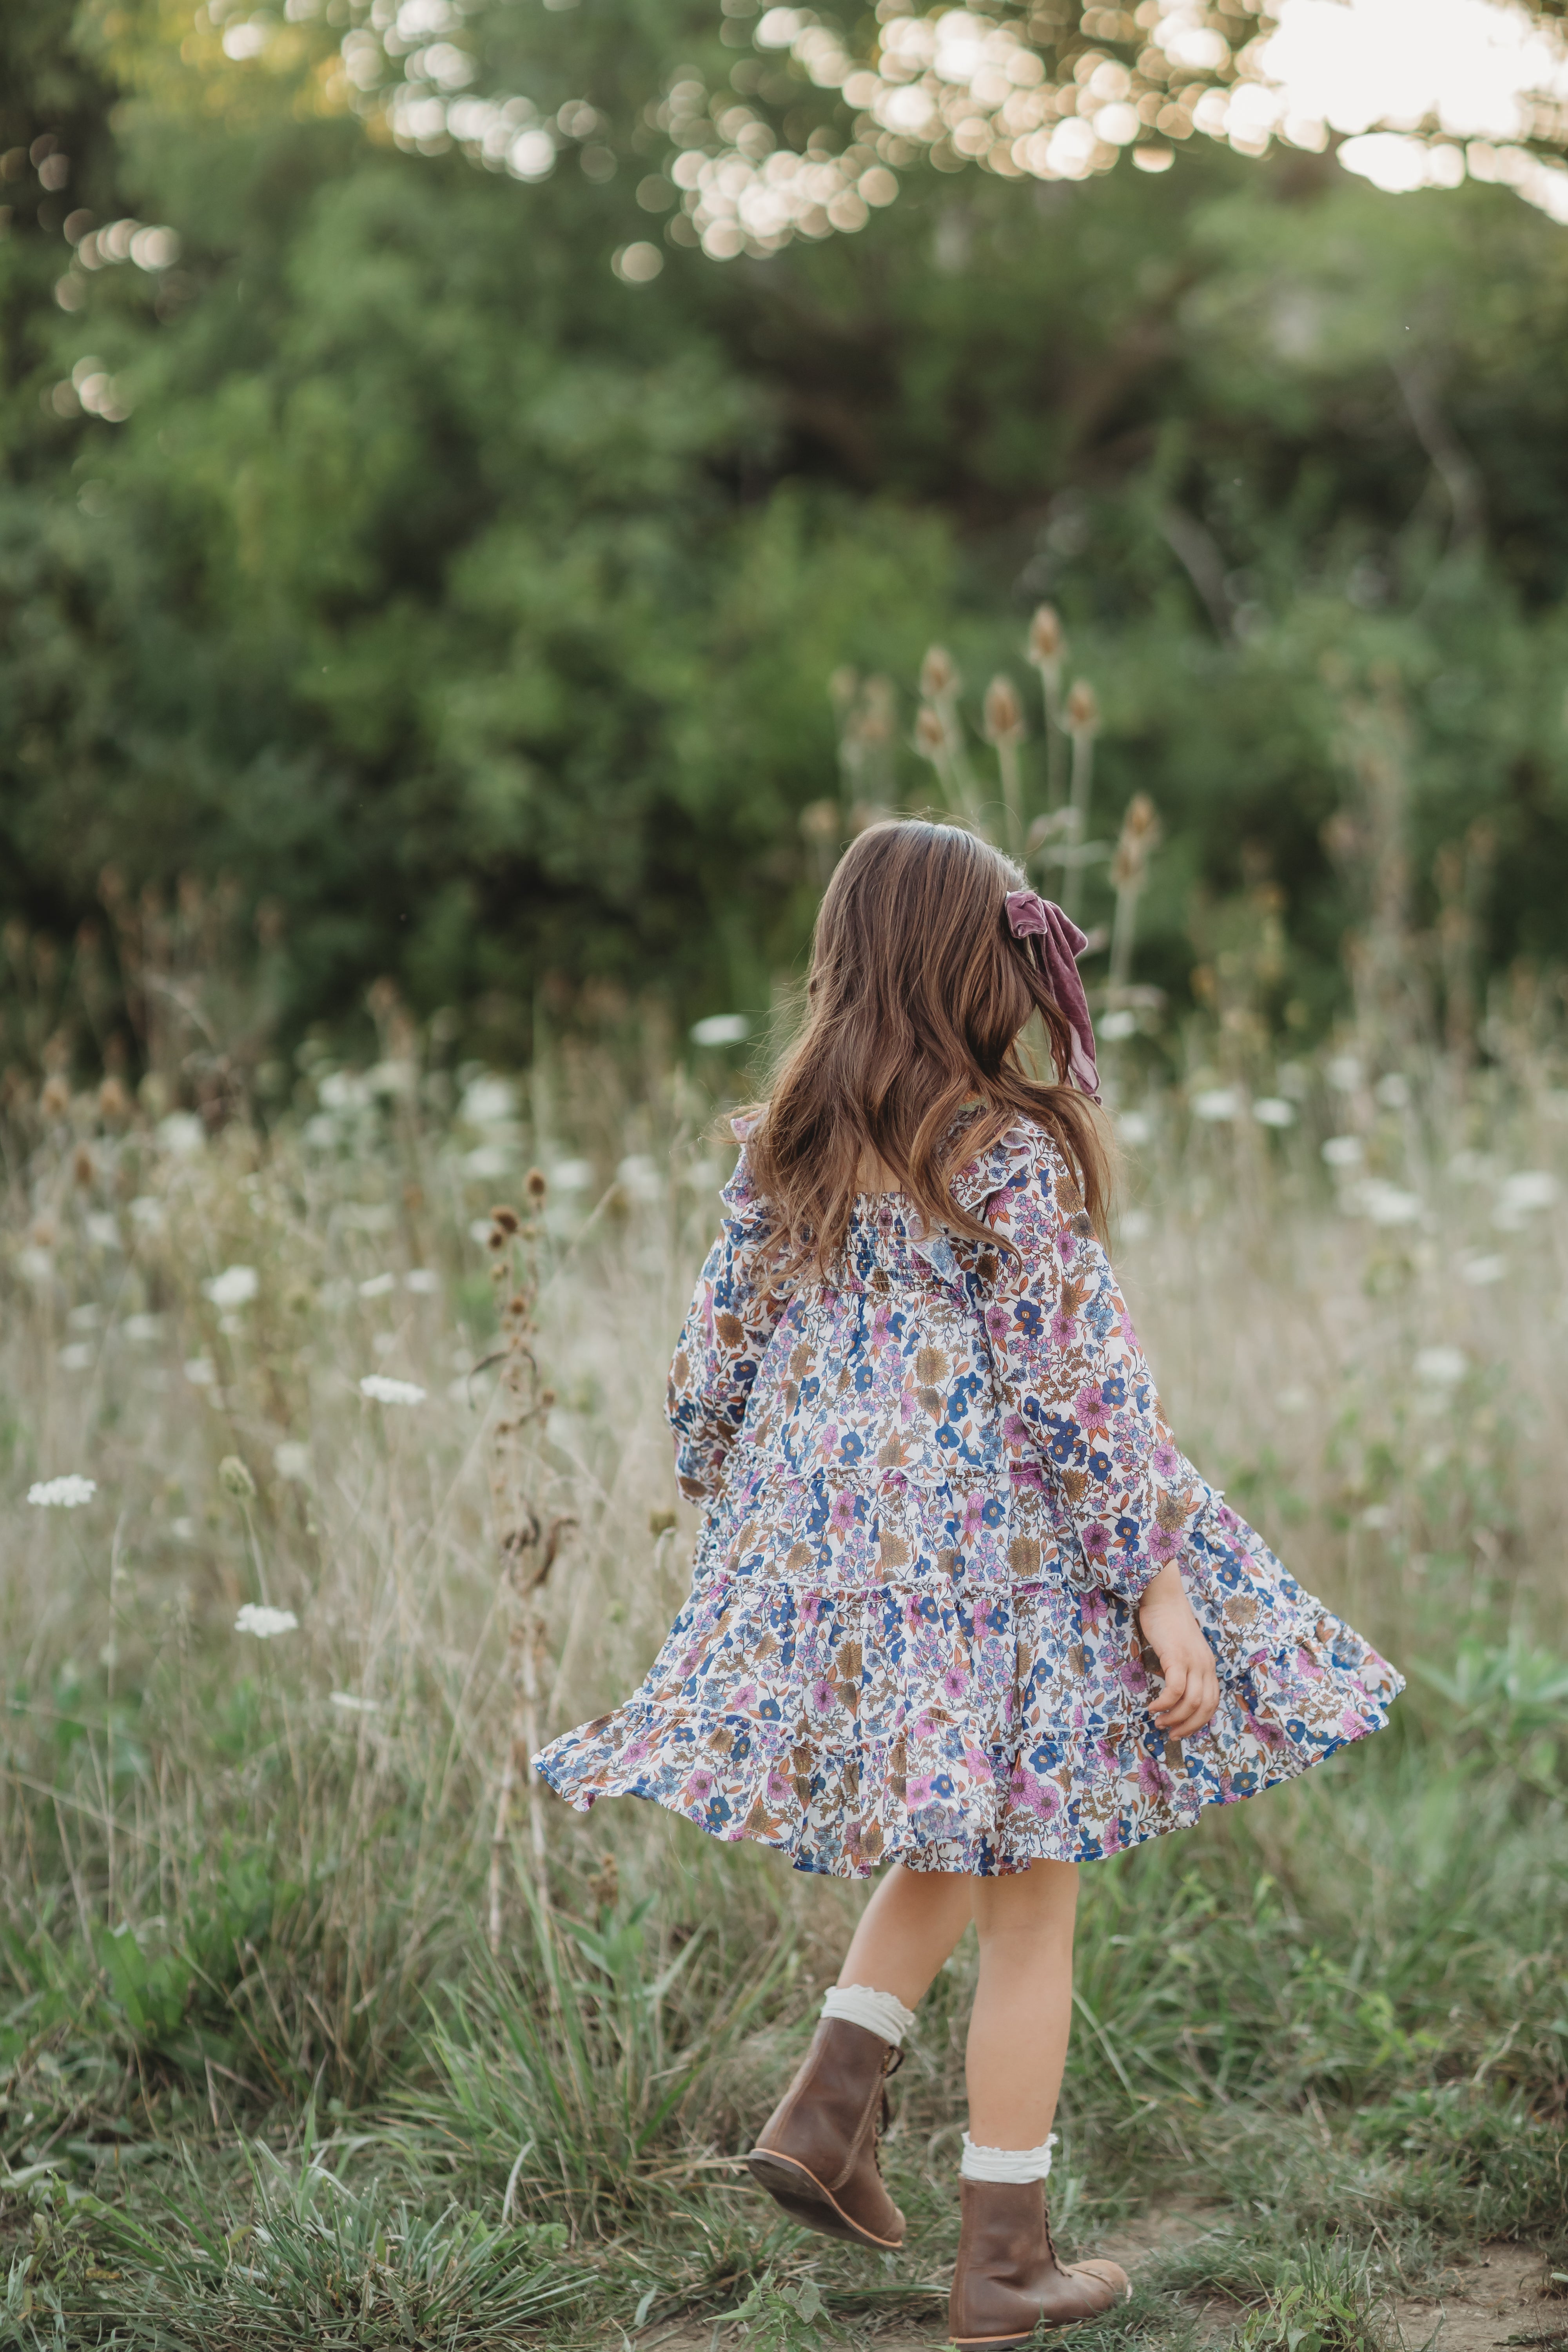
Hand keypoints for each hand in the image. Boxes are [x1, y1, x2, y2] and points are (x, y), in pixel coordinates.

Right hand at [1138, 1563, 1218, 1739]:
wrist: (1163, 1597)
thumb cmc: (1168, 1623)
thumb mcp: (1183, 1650)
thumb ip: (1185, 1669)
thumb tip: (1174, 1694)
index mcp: (1209, 1665)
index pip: (1212, 1703)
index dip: (1199, 1721)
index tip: (1182, 1729)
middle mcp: (1206, 1665)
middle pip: (1205, 1707)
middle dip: (1189, 1726)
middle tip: (1170, 1733)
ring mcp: (1193, 1661)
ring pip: (1191, 1702)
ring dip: (1175, 1717)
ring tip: (1159, 1721)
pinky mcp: (1177, 1657)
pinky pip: (1174, 1689)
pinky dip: (1164, 1703)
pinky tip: (1153, 1707)